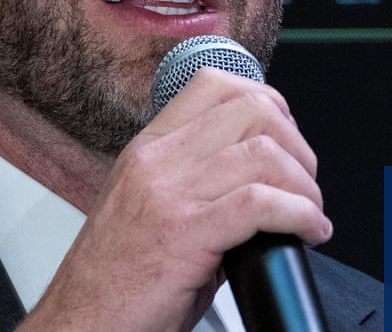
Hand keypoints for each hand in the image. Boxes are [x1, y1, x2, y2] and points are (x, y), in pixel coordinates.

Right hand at [20, 68, 331, 330]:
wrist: (82, 323)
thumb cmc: (116, 281)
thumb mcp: (152, 211)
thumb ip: (199, 185)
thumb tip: (262, 182)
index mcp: (148, 150)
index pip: (213, 85)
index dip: (267, 101)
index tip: (287, 137)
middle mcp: (157, 162)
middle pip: (251, 109)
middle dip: (296, 143)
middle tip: (303, 183)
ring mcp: (168, 195)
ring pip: (263, 152)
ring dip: (304, 184)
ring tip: (309, 212)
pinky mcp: (184, 235)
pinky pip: (260, 203)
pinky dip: (300, 214)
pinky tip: (308, 231)